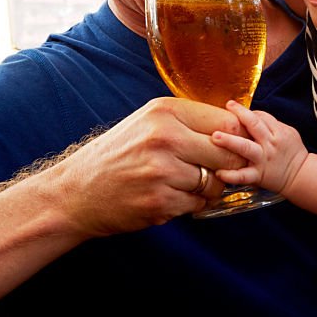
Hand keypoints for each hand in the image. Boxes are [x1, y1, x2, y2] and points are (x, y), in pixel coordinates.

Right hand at [45, 97, 245, 236]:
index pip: (226, 122)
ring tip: (186, 185)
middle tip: (218, 171)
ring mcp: (161, 171)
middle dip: (228, 166)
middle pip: (227, 153)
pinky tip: (170, 198)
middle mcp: (164, 137)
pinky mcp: (159, 201)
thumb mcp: (149, 123)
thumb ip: (190, 122)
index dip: (236, 138)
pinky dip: (189, 205)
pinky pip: (196, 204)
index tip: (234, 147)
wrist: (77, 192)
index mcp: (165, 111)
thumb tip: (238, 127)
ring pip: (214, 183)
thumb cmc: (119, 155)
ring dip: (207, 189)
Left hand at [211, 101, 307, 193]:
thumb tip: (252, 114)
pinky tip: (219, 172)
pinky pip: (243, 176)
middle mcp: (269, 144)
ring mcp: (262, 160)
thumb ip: (271, 124)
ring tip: (215, 136)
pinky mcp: (258, 176)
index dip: (246, 112)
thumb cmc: (293, 153)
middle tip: (227, 106)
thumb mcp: (288, 133)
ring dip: (230, 141)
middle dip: (240, 114)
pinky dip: (231, 175)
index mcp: (277, 132)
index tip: (235, 109)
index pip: (260, 116)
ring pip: (245, 148)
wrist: (301, 176)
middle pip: (254, 125)